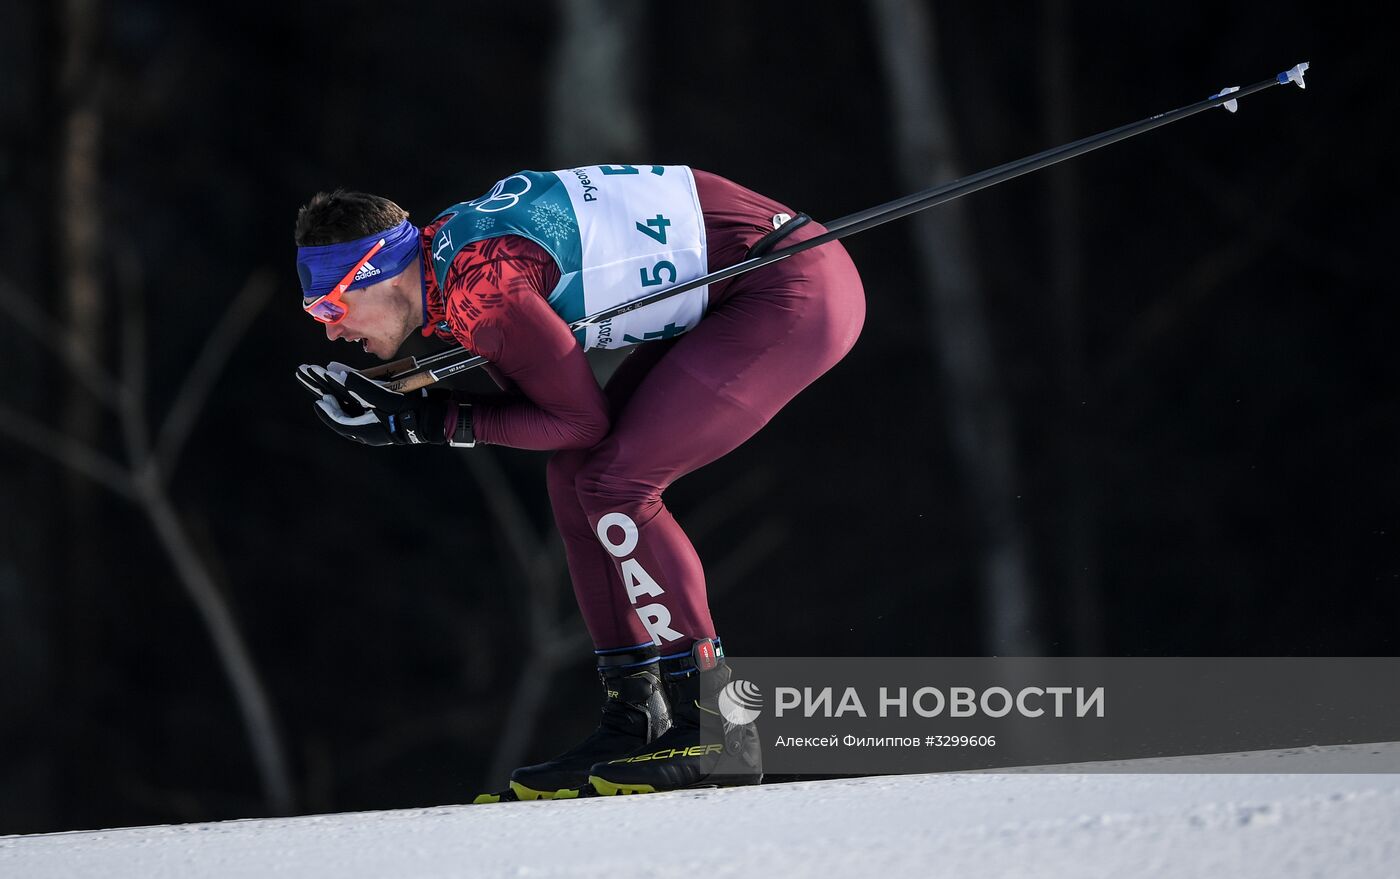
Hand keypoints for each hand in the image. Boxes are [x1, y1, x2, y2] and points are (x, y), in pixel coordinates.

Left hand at [302, 362, 455, 445]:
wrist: (434, 418)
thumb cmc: (410, 412)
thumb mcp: (386, 400)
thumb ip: (362, 388)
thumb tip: (340, 376)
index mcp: (365, 430)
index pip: (339, 420)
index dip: (326, 409)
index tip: (318, 398)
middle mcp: (366, 425)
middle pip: (338, 406)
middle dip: (320, 388)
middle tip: (303, 372)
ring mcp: (374, 417)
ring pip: (347, 400)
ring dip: (332, 384)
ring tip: (317, 371)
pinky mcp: (382, 409)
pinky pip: (361, 398)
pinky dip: (352, 385)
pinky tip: (343, 373)